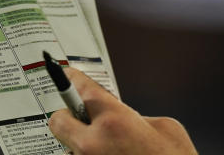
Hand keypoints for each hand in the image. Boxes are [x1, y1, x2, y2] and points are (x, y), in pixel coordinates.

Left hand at [48, 67, 197, 154]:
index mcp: (115, 121)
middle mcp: (94, 144)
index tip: (67, 76)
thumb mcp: (165, 128)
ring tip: (107, 150)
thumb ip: (137, 117)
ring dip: (81, 145)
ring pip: (69, 147)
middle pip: (58, 121)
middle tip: (82, 121)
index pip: (82, 90)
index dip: (73, 80)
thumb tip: (127, 117)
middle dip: (68, 118)